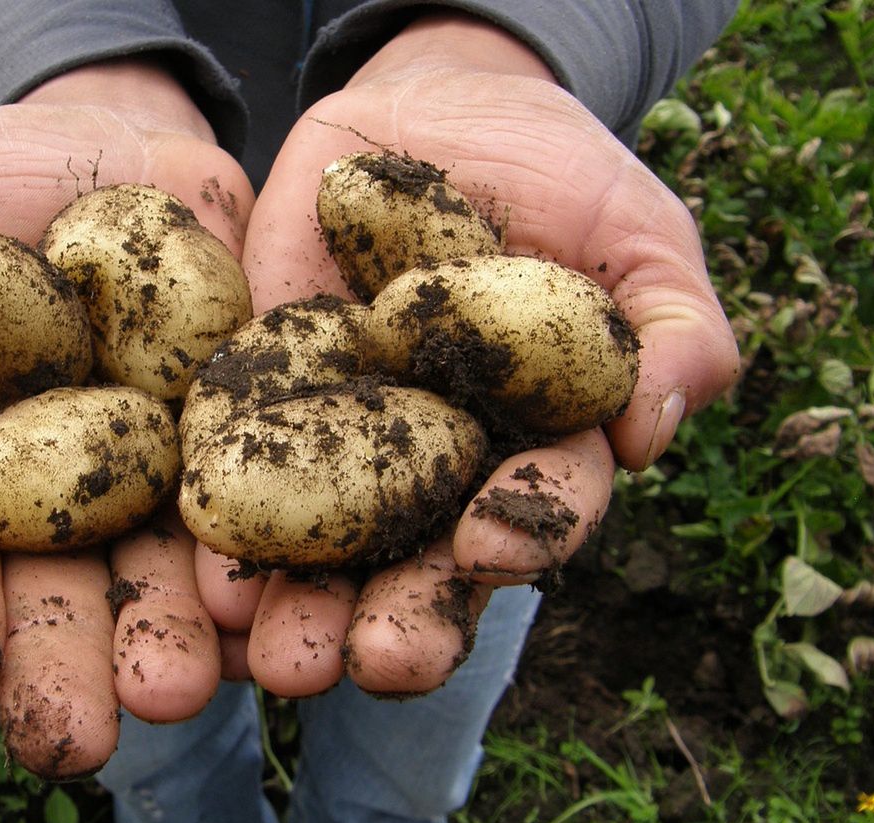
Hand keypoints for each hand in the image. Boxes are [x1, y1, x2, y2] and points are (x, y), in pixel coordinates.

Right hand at [0, 60, 254, 777]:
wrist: (119, 145)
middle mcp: (64, 487)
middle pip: (61, 588)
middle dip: (67, 661)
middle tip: (78, 738)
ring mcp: (164, 468)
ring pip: (169, 571)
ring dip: (180, 639)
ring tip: (188, 693)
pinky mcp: (250, 436)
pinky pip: (269, 504)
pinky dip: (275, 563)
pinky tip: (283, 619)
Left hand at [194, 14, 739, 696]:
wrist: (441, 108)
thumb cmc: (563, 176)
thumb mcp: (639, 234)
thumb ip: (674, 329)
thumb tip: (654, 431)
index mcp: (533, 448)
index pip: (536, 510)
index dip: (520, 534)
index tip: (486, 549)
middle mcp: (436, 467)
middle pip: (422, 561)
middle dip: (402, 617)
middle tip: (371, 664)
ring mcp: (345, 438)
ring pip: (326, 544)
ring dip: (302, 604)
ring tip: (274, 658)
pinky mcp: (265, 393)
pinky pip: (238, 461)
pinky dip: (223, 518)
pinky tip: (200, 570)